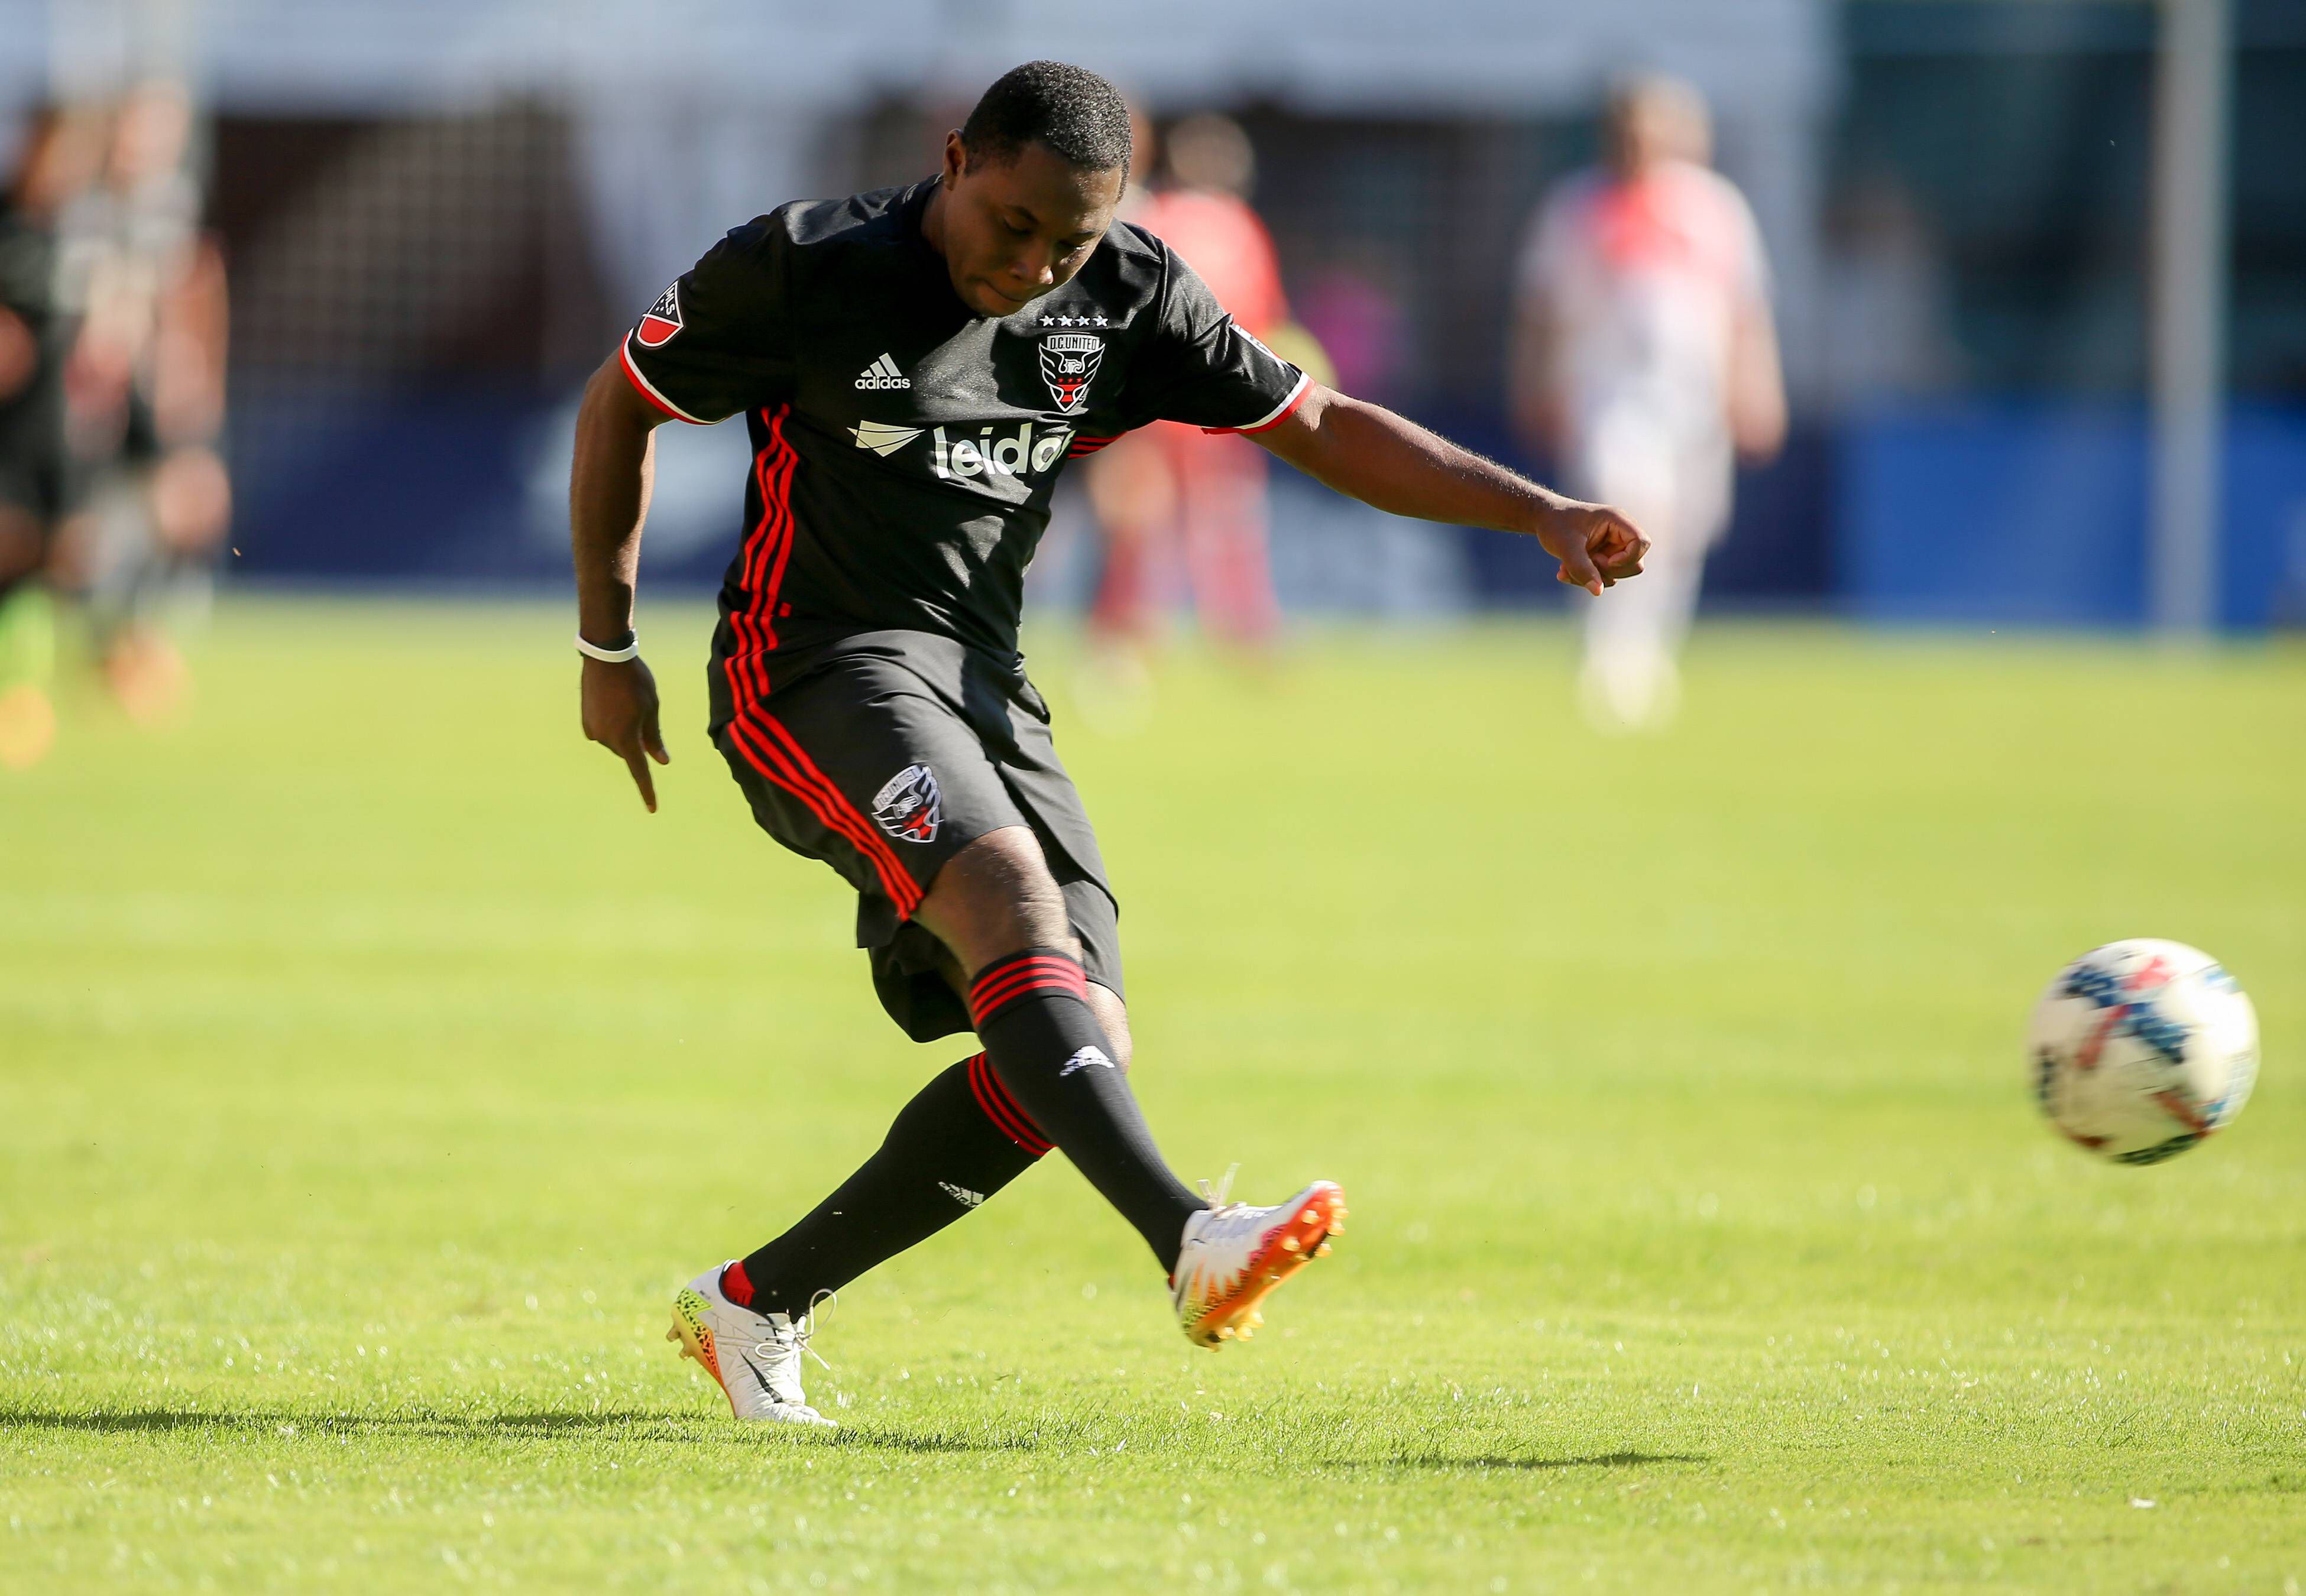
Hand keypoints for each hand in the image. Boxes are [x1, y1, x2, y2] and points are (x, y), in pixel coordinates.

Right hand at [581, 655, 668, 811]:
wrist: (605, 658)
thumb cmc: (635, 682)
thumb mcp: (652, 708)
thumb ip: (654, 738)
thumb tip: (662, 762)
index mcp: (626, 738)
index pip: (640, 772)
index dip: (647, 790)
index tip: (652, 809)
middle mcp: (606, 739)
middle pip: (629, 752)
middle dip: (638, 742)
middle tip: (643, 712)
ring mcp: (593, 731)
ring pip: (616, 741)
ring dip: (625, 731)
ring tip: (627, 701)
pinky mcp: (585, 722)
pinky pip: (604, 732)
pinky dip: (613, 724)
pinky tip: (614, 703)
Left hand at [1534, 498, 1649, 595]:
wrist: (1544, 519)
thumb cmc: (1555, 524)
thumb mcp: (1565, 546)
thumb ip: (1581, 568)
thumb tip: (1598, 591)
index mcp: (1616, 520)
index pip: (1641, 542)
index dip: (1628, 557)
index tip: (1606, 561)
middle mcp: (1619, 533)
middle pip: (1635, 563)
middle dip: (1608, 571)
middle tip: (1585, 562)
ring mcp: (1613, 546)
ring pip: (1618, 574)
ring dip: (1592, 577)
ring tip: (1566, 568)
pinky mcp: (1604, 557)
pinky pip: (1604, 577)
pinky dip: (1586, 578)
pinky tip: (1563, 570)